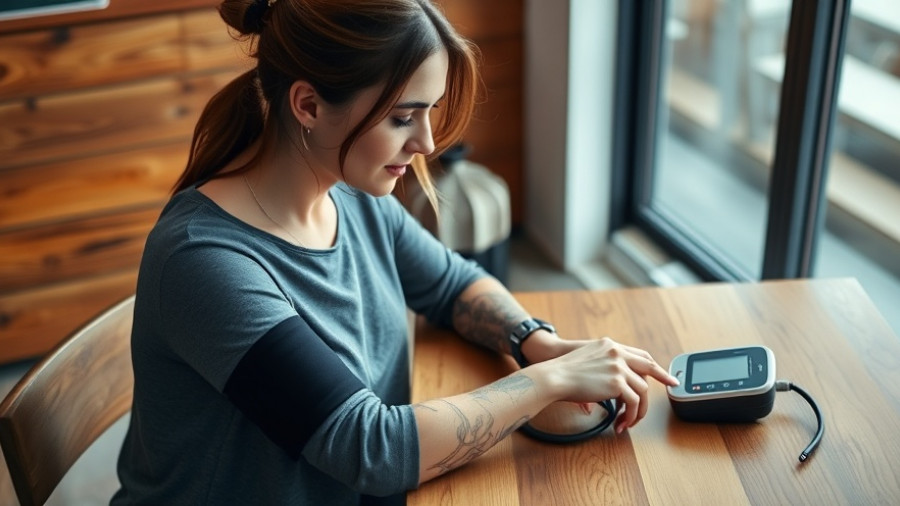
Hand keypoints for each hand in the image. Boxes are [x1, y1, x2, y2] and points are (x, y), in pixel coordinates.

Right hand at [534, 337, 677, 433]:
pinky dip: (630, 415)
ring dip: (638, 409)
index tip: (664, 373)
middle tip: (672, 386)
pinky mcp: (617, 382)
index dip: (653, 365)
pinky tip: (621, 422)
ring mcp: (618, 366)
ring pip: (642, 390)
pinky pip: (634, 402)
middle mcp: (617, 353)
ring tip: (628, 422)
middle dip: (663, 377)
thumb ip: (600, 370)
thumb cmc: (562, 372)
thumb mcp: (585, 361)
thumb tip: (604, 395)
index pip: (639, 355)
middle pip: (648, 367)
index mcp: (610, 346)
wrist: (553, 375)